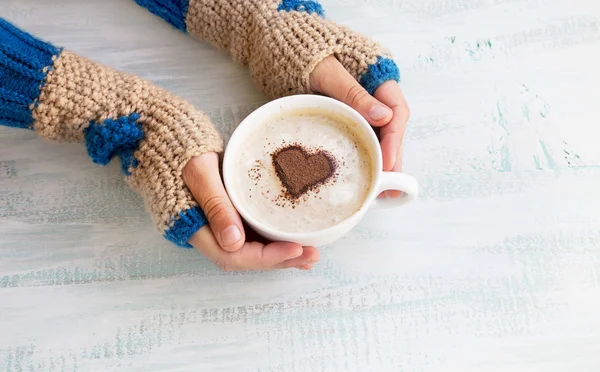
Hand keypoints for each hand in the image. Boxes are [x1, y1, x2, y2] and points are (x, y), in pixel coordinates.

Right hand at [182, 153, 319, 270]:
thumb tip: (234, 242)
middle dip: (280, 260)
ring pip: (251, 250)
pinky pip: (251, 235)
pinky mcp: (226, 216)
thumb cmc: (180, 153)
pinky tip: (294, 241)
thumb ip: (215, 204)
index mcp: (196, 228)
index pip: (235, 256)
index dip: (267, 257)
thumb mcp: (198, 172)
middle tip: (312, 255)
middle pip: (247, 258)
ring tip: (309, 254)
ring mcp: (217, 226)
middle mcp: (208, 234)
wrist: (167, 141)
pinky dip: (273, 240)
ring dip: (280, 254)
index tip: (296, 249)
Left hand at [310, 56, 409, 197]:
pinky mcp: (345, 114)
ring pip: (377, 135)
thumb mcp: (327, 71)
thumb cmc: (303, 51)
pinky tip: (365, 172)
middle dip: (391, 158)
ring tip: (383, 188)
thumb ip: (353, 92)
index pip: (396, 112)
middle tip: (390, 187)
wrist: (279, 43)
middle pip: (390, 129)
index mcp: (377, 77)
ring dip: (380, 160)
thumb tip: (383, 116)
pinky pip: (359, 135)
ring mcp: (359, 105)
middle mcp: (373, 93)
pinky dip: (363, 153)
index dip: (394, 140)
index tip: (388, 162)